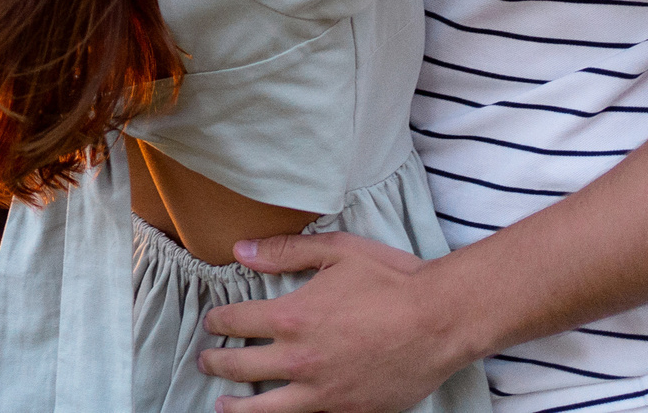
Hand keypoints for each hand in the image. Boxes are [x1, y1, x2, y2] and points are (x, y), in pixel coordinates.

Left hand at [198, 233, 466, 412]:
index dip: (217, 321)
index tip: (211, 322)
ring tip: (224, 406)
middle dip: (216, 363)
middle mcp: (299, 360)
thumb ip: (285, 251)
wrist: (440, 322)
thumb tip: (241, 250)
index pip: (236, 322)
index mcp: (292, 318)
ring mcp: (322, 392)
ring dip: (237, 407)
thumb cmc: (391, 281)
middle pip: (240, 368)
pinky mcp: (346, 412)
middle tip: (207, 361)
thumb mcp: (338, 251)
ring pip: (264, 409)